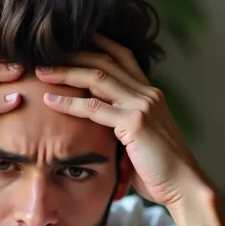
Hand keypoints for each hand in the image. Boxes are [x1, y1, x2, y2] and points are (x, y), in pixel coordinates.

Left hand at [35, 34, 207, 207]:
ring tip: (41, 72)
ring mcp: (142, 106)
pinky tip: (50, 100)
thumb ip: (121, 126)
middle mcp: (147, 94)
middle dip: (73, 56)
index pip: (123, 57)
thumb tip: (99, 127)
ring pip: (97, 78)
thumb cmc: (160, 170)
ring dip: (66, 73)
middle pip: (105, 62)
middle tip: (44, 55)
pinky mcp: (135, 123)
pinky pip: (94, 108)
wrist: (184, 185)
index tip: (71, 40)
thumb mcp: (139, 140)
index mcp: (150, 94)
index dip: (98, 44)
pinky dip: (69, 102)